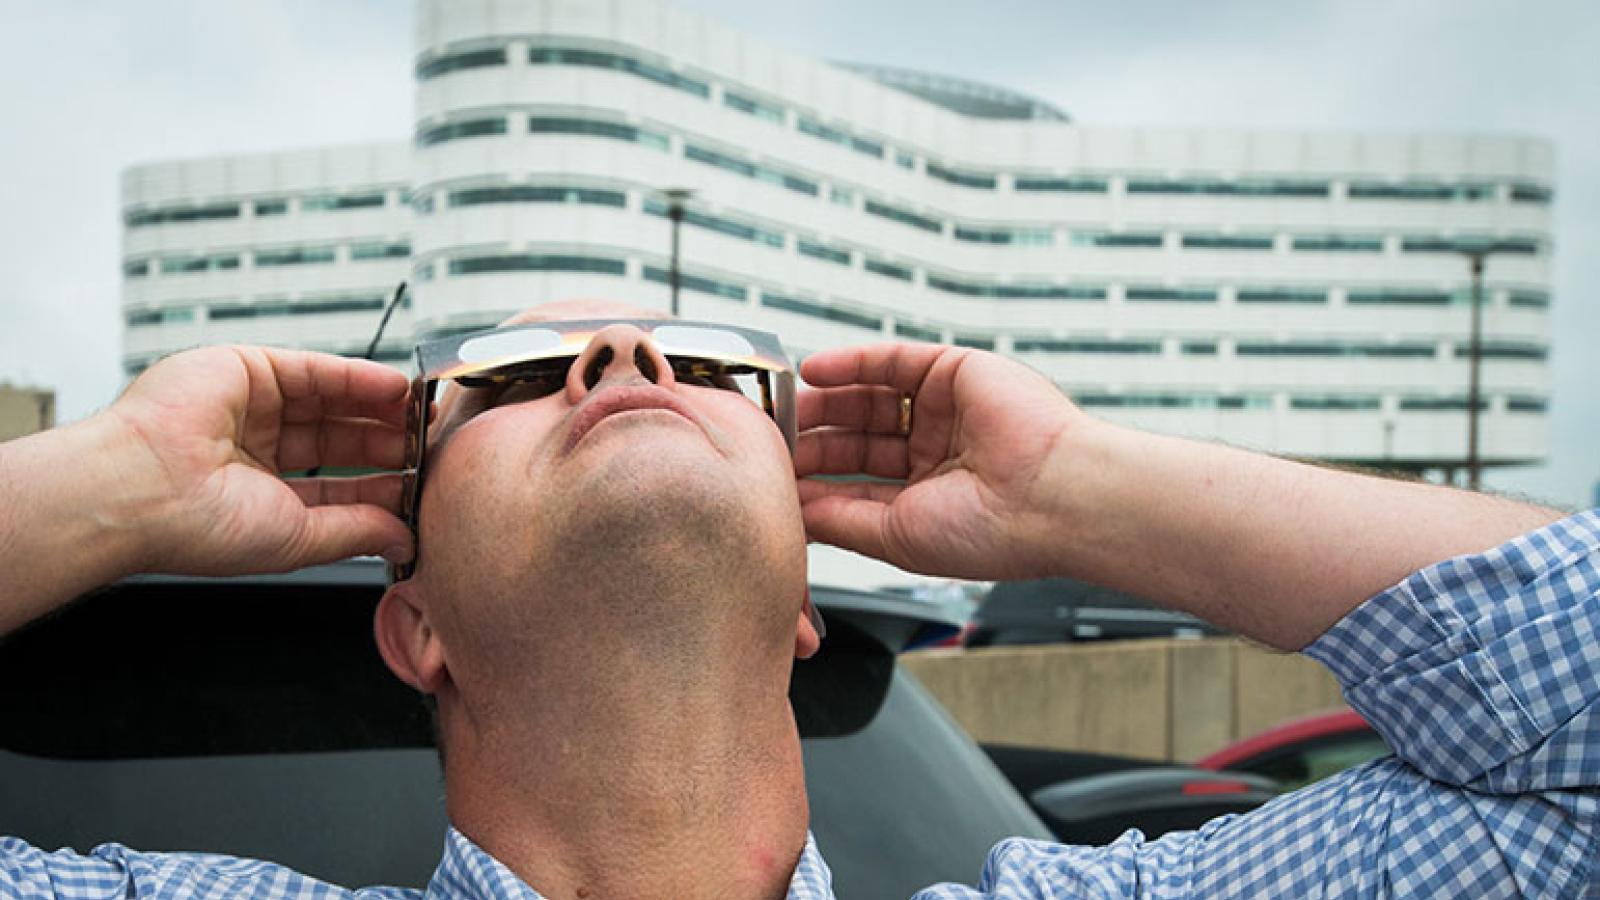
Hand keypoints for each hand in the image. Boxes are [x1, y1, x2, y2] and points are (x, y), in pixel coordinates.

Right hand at [107, 345, 413, 574]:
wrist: (143, 490)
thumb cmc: (197, 526)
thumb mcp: (298, 538)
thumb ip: (356, 532)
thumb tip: (405, 540)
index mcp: (260, 498)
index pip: (338, 489)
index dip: (383, 486)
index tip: (425, 486)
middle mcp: (254, 451)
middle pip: (340, 441)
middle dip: (388, 444)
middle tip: (433, 446)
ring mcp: (250, 410)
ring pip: (332, 403)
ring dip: (381, 409)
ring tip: (424, 417)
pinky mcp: (245, 369)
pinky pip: (315, 370)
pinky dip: (358, 377)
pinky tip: (395, 390)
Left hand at [795, 343, 1085, 580]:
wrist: (1050, 499)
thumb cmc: (990, 532)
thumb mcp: (894, 536)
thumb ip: (840, 521)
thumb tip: (791, 514)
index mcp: (926, 497)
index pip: (854, 483)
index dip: (811, 480)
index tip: (769, 477)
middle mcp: (935, 453)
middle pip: (855, 438)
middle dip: (811, 438)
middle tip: (769, 437)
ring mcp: (944, 412)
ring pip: (867, 398)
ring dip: (823, 400)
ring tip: (783, 405)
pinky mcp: (953, 371)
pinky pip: (892, 361)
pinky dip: (851, 362)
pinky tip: (814, 371)